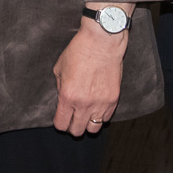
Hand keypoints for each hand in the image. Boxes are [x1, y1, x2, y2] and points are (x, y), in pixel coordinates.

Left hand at [51, 16, 126, 136]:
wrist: (102, 42)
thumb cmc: (79, 51)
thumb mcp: (59, 68)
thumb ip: (59, 87)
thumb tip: (62, 99)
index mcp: (67, 96)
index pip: (61, 124)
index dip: (60, 123)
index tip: (61, 119)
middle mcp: (84, 104)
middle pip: (77, 131)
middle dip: (72, 126)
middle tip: (73, 118)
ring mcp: (100, 103)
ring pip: (93, 129)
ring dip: (88, 124)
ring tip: (86, 115)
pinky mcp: (113, 99)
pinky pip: (106, 118)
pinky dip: (101, 116)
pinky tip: (97, 107)